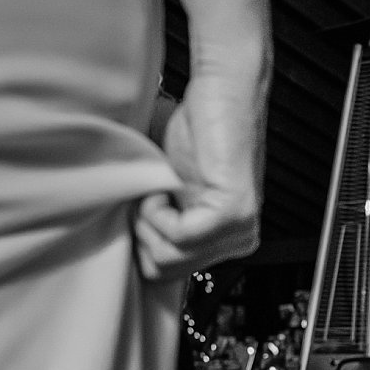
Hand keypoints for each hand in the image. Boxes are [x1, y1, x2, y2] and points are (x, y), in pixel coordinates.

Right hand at [134, 96, 260, 281]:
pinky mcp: (231, 212)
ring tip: (156, 189)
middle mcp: (238, 240)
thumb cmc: (196, 134)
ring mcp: (239, 229)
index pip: (168, 274)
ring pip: (168, 258)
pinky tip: (164, 185)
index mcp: (225, 241)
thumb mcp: (173, 191)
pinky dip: (156, 211)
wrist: (219, 95)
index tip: (139, 212)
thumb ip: (162, 226)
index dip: (143, 244)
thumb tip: (130, 255)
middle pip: (164, 272)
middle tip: (147, 199)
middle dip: (142, 236)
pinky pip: (178, 236)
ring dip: (147, 222)